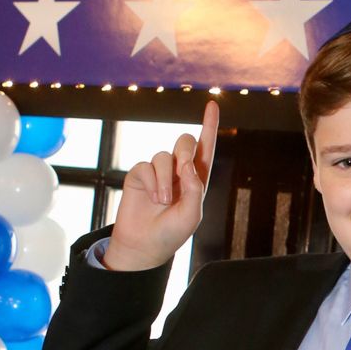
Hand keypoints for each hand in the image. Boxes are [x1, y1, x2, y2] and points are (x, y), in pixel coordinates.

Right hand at [103, 100, 219, 270]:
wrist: (144, 245)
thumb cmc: (172, 233)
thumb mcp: (192, 214)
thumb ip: (194, 188)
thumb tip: (187, 164)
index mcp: (196, 179)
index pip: (205, 147)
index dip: (209, 125)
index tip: (212, 104)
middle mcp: (178, 171)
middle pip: (185, 142)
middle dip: (185, 152)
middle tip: (183, 172)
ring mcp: (158, 172)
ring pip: (163, 156)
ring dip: (166, 179)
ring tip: (163, 201)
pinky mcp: (139, 175)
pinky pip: (146, 166)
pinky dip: (152, 181)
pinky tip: (152, 198)